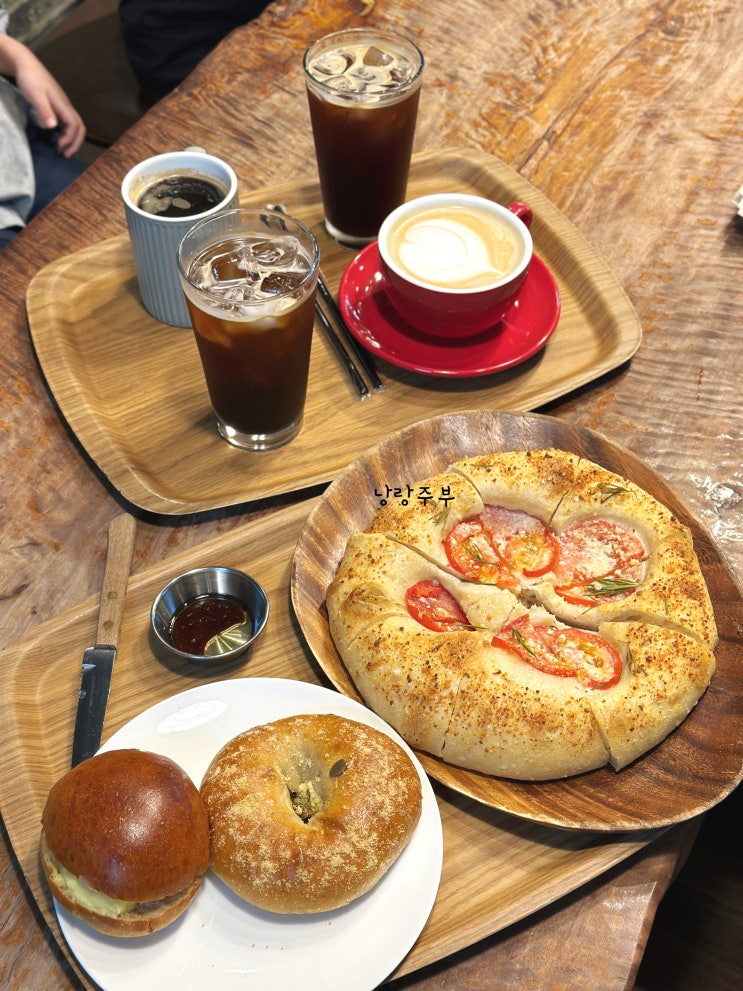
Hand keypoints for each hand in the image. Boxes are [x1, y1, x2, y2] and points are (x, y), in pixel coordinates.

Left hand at [0, 33, 85, 156]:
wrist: (26, 64)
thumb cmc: (30, 78)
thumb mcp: (35, 95)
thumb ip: (44, 110)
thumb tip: (53, 127)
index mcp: (63, 104)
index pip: (75, 125)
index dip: (70, 138)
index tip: (59, 146)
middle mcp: (66, 106)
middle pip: (80, 127)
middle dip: (76, 143)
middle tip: (65, 155)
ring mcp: (63, 106)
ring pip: (76, 126)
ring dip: (72, 139)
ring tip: (63, 150)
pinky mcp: (58, 106)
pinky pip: (68, 123)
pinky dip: (67, 133)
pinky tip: (59, 138)